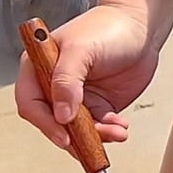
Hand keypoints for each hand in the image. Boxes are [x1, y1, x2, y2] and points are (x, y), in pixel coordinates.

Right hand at [15, 5, 157, 150]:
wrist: (140, 29)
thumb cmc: (107, 28)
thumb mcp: (80, 50)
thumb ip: (67, 81)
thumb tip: (61, 114)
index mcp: (40, 67)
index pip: (31, 103)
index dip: (45, 123)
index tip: (64, 136)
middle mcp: (56, 85)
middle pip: (54, 122)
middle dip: (74, 136)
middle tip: (93, 143)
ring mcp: (79, 97)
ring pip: (79, 130)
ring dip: (96, 137)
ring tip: (116, 131)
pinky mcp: (100, 104)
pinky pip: (100, 128)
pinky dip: (110, 132)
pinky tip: (121, 126)